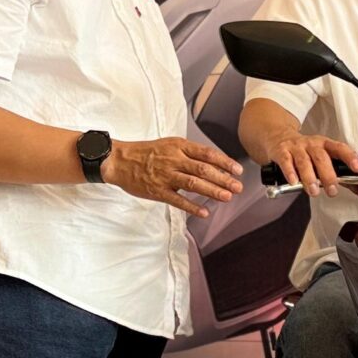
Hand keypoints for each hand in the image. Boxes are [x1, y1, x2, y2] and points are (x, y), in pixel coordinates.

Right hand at [103, 136, 242, 216]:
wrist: (120, 160)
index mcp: (179, 146)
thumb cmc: (146, 153)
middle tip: (238, 187)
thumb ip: (189, 153)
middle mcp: (174, 160)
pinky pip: (177, 200)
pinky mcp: (157, 191)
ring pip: (193, 183)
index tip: (237, 170)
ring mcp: (166, 176)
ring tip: (227, 197)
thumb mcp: (170, 145)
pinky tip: (204, 212)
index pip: (206, 153)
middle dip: (224, 179)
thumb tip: (212, 164)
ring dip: (213, 191)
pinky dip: (192, 207)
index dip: (224, 162)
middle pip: (203, 169)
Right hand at [271, 133, 357, 194]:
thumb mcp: (320, 155)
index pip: (340, 148)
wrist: (278, 135)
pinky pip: (286, 162)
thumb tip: (355, 187)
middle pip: (321, 158)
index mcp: (324, 144)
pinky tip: (294, 182)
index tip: (357, 168)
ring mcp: (296, 147)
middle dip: (328, 175)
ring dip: (310, 178)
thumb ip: (335, 171)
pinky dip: (290, 172)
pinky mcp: (282, 152)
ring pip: (304, 162)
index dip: (350, 157)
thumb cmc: (304, 150)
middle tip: (332, 190)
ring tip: (314, 191)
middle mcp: (311, 144)